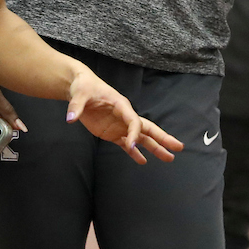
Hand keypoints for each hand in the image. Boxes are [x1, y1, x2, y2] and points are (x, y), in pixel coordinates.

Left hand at [65, 68, 183, 163]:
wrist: (80, 88)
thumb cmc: (83, 87)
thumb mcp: (79, 94)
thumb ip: (76, 107)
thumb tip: (70, 119)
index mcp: (121, 105)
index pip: (134, 121)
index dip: (134, 134)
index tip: (131, 147)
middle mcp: (125, 116)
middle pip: (148, 128)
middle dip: (163, 138)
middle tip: (178, 148)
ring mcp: (120, 125)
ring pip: (141, 138)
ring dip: (155, 148)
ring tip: (169, 158)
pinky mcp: (113, 132)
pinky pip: (126, 145)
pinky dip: (134, 153)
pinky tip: (142, 161)